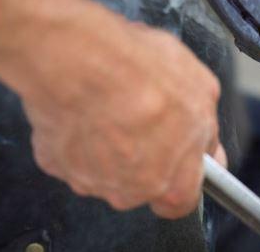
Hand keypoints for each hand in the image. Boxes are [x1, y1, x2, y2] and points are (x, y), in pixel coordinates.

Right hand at [9, 1, 224, 217]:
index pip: (182, 199)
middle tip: (142, 114)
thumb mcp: (200, 88)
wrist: (80, 59)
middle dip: (144, 152)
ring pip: (104, 167)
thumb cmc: (139, 72)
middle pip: (142, 182)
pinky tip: (84, 105)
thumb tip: (204, 136)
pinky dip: (77, 133)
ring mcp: (88, 180)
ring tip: (111, 103)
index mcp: (173, 182)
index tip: (179, 154)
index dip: (182, 174)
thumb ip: (204, 125)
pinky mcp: (54, 163)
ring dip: (109, 142)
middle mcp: (130, 192)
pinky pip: (71, 152)